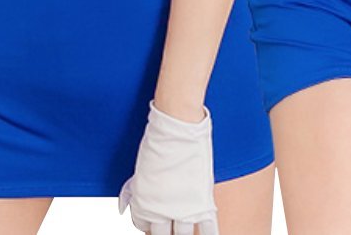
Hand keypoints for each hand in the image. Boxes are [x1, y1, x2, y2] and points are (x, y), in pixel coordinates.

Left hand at [118, 100, 218, 233]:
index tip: (158, 222)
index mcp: (142, 202)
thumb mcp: (144, 168)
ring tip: (188, 232)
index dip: (152, 224)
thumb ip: (145, 186)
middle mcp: (160, 211)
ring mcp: (182, 210)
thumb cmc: (159, 138)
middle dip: (166, 234)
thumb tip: (143, 194)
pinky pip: (208, 230)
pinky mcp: (202, 204)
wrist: (178, 125)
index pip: (144, 226)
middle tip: (173, 229)